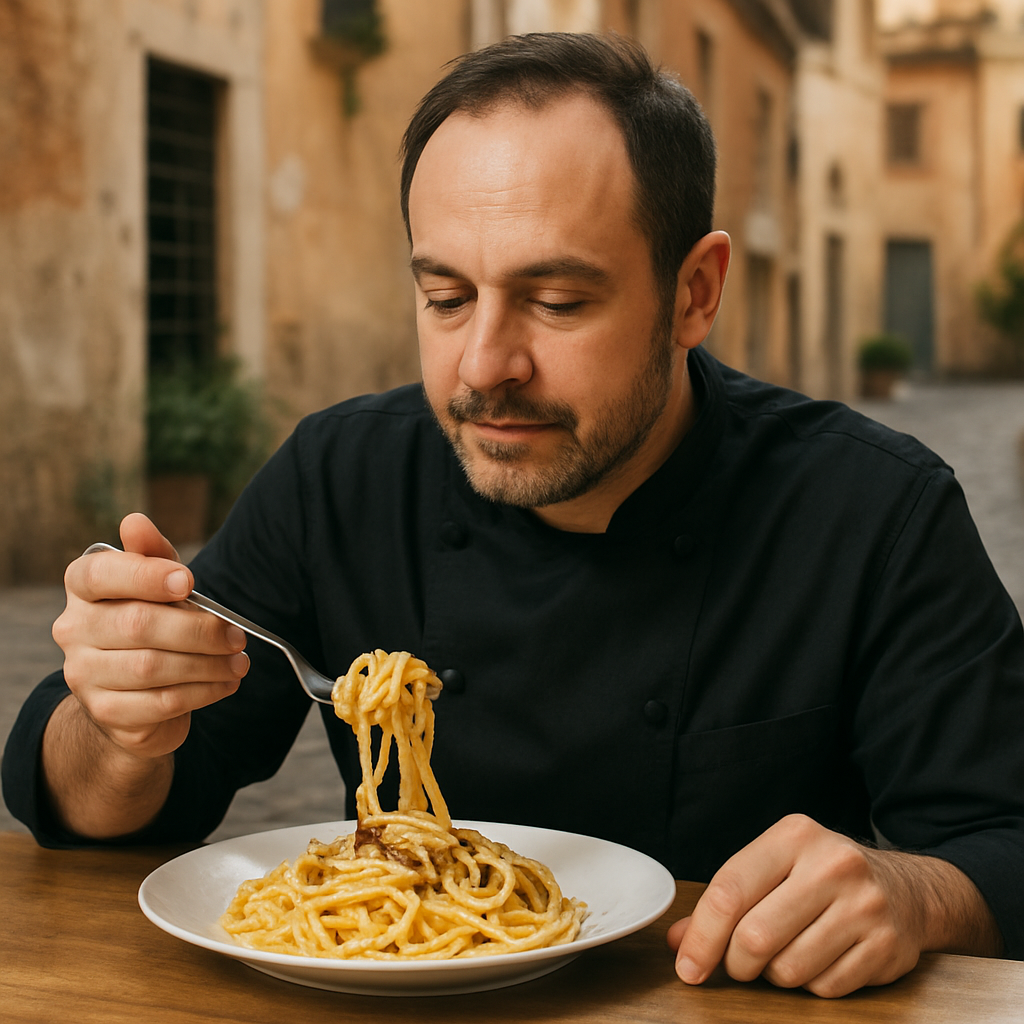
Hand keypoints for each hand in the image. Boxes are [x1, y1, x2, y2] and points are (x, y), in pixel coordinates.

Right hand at [53, 512, 248, 759]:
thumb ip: (153, 553)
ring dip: (207, 664)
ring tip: (239, 662)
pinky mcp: (105, 712)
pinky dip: (201, 692)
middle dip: (199, 630)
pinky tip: (225, 683)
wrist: (134, 693)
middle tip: (237, 636)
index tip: (188, 582)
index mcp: (83, 586)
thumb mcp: (158, 581)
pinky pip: (160, 703)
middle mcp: (73, 628)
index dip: (145, 575)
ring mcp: (83, 673)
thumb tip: (134, 521)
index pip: (102, 574)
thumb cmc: (151, 621)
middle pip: (138, 625)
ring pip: (152, 668)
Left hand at [666, 814, 1000, 997]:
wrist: (907, 890)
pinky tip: (820, 959)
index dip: (701, 936)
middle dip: (737, 962)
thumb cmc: (822, 877)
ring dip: (775, 975)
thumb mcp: (774, 868)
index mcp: (794, 835)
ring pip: (788, 969)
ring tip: (786, 953)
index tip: (687, 966)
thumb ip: (727, 900)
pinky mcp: (886, 947)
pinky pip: (825, 988)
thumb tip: (679, 941)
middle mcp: (832, 864)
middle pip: (755, 937)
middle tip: (740, 961)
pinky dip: (811, 985)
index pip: (730, 890)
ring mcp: (864, 906)